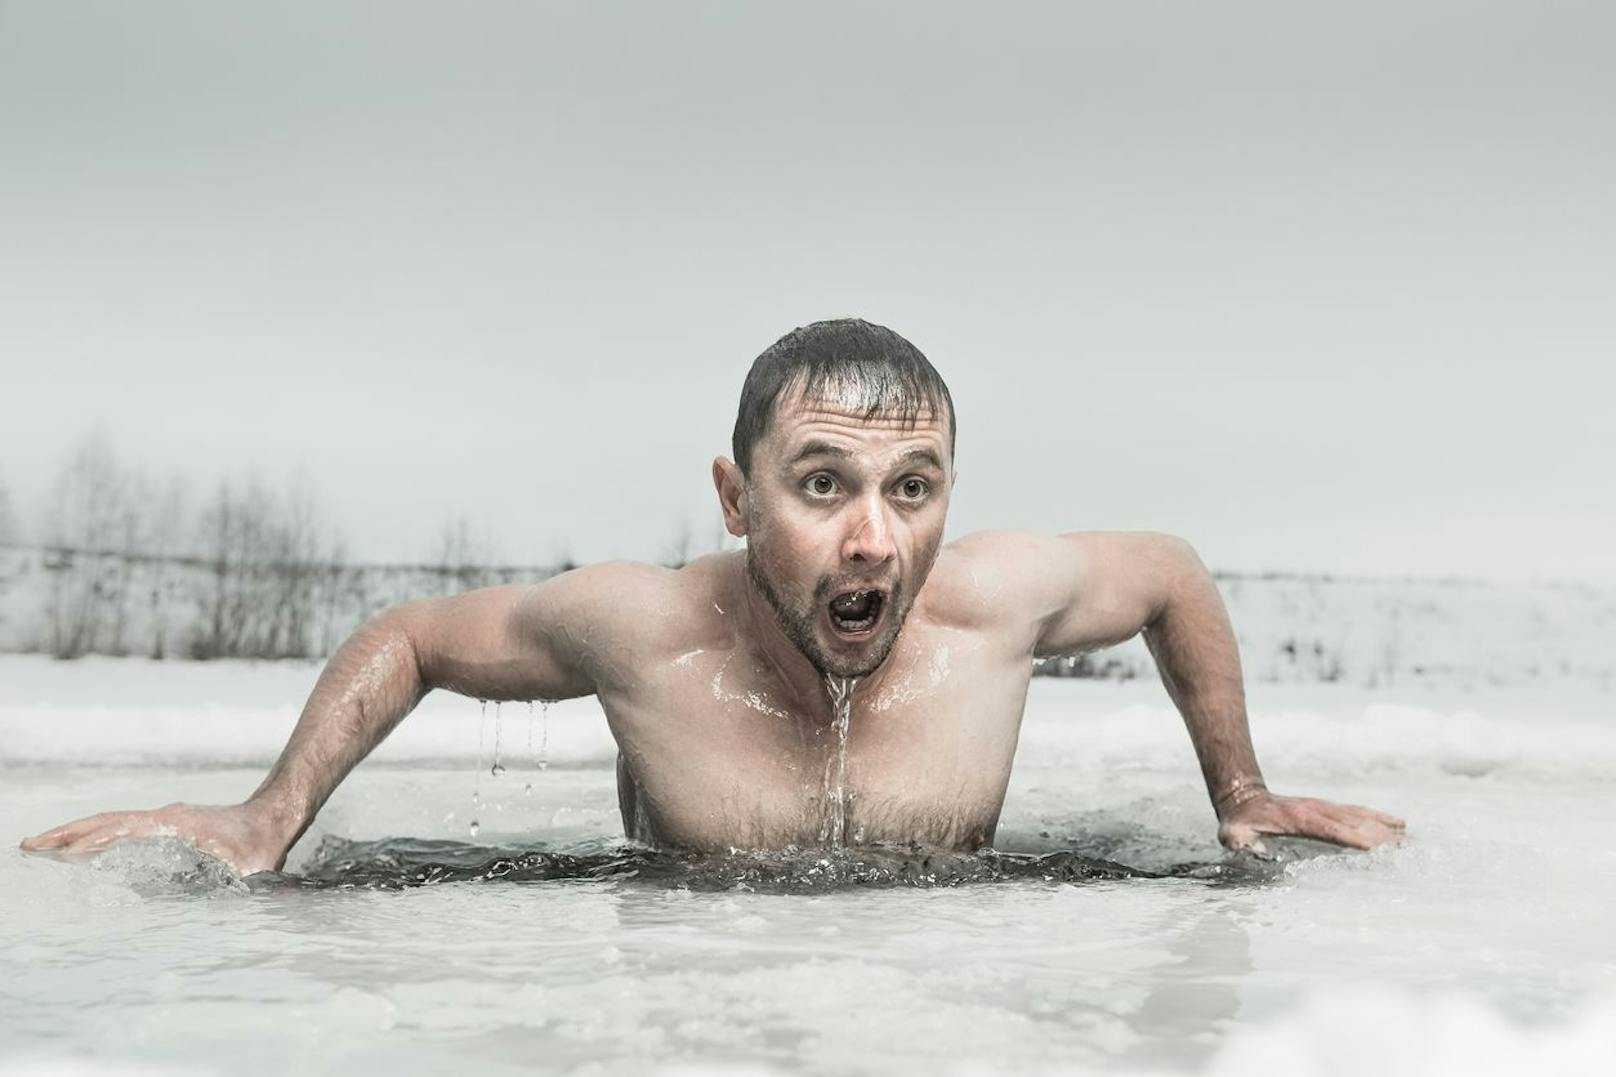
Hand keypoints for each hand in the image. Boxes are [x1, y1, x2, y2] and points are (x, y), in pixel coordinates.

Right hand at [19, 800, 293, 876]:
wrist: (274, 817)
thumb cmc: (261, 845)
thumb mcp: (248, 868)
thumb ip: (228, 882)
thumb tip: (207, 902)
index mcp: (175, 824)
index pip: (123, 830)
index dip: (92, 842)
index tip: (60, 855)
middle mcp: (163, 817)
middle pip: (105, 821)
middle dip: (66, 834)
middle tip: (29, 846)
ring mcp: (162, 818)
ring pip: (110, 821)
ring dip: (75, 832)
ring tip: (40, 846)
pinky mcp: (166, 823)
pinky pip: (121, 826)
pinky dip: (95, 834)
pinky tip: (80, 849)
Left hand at [1217, 791, 1405, 854]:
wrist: (1244, 796)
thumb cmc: (1240, 821)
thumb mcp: (1232, 834)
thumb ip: (1239, 843)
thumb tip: (1252, 851)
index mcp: (1298, 820)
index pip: (1330, 830)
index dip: (1351, 837)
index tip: (1375, 845)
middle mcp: (1317, 811)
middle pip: (1354, 823)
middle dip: (1380, 836)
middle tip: (1408, 848)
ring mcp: (1324, 807)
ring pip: (1360, 816)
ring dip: (1386, 827)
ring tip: (1411, 837)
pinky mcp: (1328, 808)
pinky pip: (1358, 811)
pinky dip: (1379, 817)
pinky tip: (1399, 823)